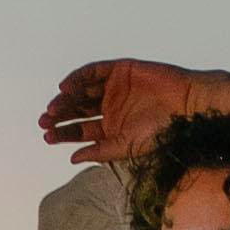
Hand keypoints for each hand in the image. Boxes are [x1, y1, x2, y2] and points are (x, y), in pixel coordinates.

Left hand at [38, 58, 195, 164]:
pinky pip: (93, 72)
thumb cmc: (160, 132)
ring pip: (82, 91)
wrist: (185, 108)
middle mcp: (110, 107)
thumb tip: (72, 159)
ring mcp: (114, 88)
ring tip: (54, 108)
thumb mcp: (125, 147)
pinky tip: (66, 88)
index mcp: (111, 127)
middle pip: (77, 110)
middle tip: (45, 121)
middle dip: (60, 116)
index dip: (64, 133)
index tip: (47, 136)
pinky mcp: (119, 70)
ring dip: (66, 99)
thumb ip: (99, 152)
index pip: (81, 130)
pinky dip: (79, 78)